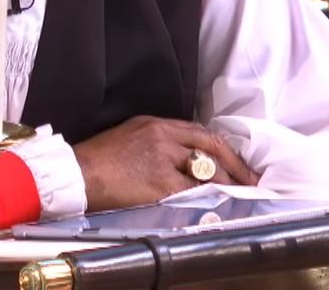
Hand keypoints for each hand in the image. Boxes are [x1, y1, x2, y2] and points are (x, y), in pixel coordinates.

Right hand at [72, 115, 259, 211]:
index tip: (240, 163)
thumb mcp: (131, 134)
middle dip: (236, 167)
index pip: (202, 133)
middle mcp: (164, 138)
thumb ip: (158, 140)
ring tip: (241, 195)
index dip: (226, 150)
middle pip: (211, 150)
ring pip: (206, 172)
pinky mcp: (159, 184)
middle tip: (252, 181)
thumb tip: (182, 155)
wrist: (76, 173)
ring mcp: (163, 160)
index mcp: (157, 124)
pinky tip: (219, 205)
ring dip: (226, 185)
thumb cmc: (98, 158)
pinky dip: (208, 199)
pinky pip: (191, 192)